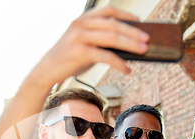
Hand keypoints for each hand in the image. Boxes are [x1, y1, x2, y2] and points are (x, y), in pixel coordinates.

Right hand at [32, 6, 148, 86]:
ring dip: (131, 45)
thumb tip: (127, 46)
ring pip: (112, 38)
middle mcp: (80, 24)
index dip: (125, 15)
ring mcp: (80, 37)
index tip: (138, 21)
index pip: (108, 11)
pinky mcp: (80, 52)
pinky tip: (127, 70)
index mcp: (82, 19)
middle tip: (148, 39)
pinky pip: (106, 56)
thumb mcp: (84, 44)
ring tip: (143, 51)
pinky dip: (120, 63)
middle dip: (133, 32)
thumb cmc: (69, 59)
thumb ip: (100, 41)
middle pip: (114, 25)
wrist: (46, 70)